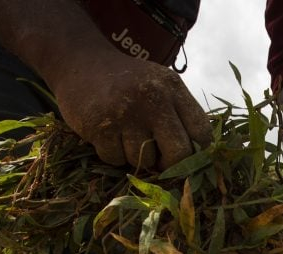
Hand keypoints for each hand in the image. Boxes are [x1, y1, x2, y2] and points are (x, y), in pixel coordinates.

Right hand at [52, 51, 211, 170]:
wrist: (80, 61)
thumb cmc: (129, 83)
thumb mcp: (161, 86)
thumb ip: (181, 115)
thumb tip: (197, 160)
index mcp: (173, 88)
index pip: (202, 132)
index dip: (198, 152)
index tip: (187, 156)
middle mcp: (153, 99)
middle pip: (180, 154)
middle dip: (171, 165)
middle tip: (160, 161)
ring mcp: (125, 113)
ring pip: (145, 161)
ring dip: (136, 157)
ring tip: (126, 135)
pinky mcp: (100, 126)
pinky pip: (116, 159)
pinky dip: (113, 154)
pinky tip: (107, 134)